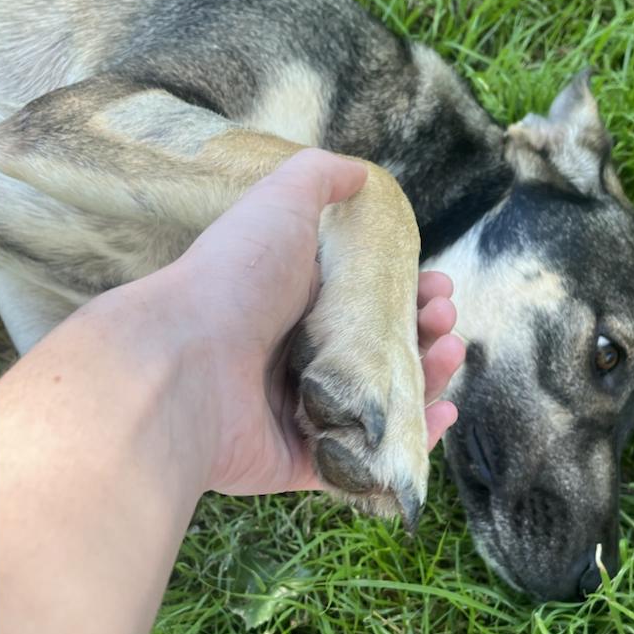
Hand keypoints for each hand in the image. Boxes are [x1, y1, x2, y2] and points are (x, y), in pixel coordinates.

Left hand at [166, 148, 465, 495]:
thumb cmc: (234, 278)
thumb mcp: (278, 205)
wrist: (183, 361)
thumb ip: (320, 180)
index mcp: (295, 304)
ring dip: (426, 380)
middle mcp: (297, 358)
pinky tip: (440, 413)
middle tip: (443, 320)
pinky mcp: (300, 460)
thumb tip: (357, 173)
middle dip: (425, 335)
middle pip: (380, 353)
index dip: (409, 294)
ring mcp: (299, 412)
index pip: (367, 302)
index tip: (437, 287)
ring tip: (449, 355)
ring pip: (380, 404)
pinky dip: (409, 440)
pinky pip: (365, 459)